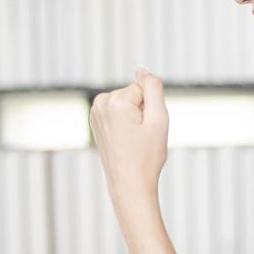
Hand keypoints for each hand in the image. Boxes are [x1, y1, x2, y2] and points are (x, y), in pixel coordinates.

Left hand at [90, 67, 168, 196]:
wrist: (129, 184)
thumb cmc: (147, 156)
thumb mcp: (159, 119)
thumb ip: (153, 87)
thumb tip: (141, 68)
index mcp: (115, 100)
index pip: (146, 89)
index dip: (152, 109)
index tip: (146, 130)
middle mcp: (100, 103)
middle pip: (135, 95)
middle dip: (143, 112)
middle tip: (141, 137)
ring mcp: (95, 112)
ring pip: (127, 104)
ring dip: (135, 119)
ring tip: (133, 140)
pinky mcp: (95, 120)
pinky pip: (119, 112)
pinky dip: (125, 123)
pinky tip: (125, 140)